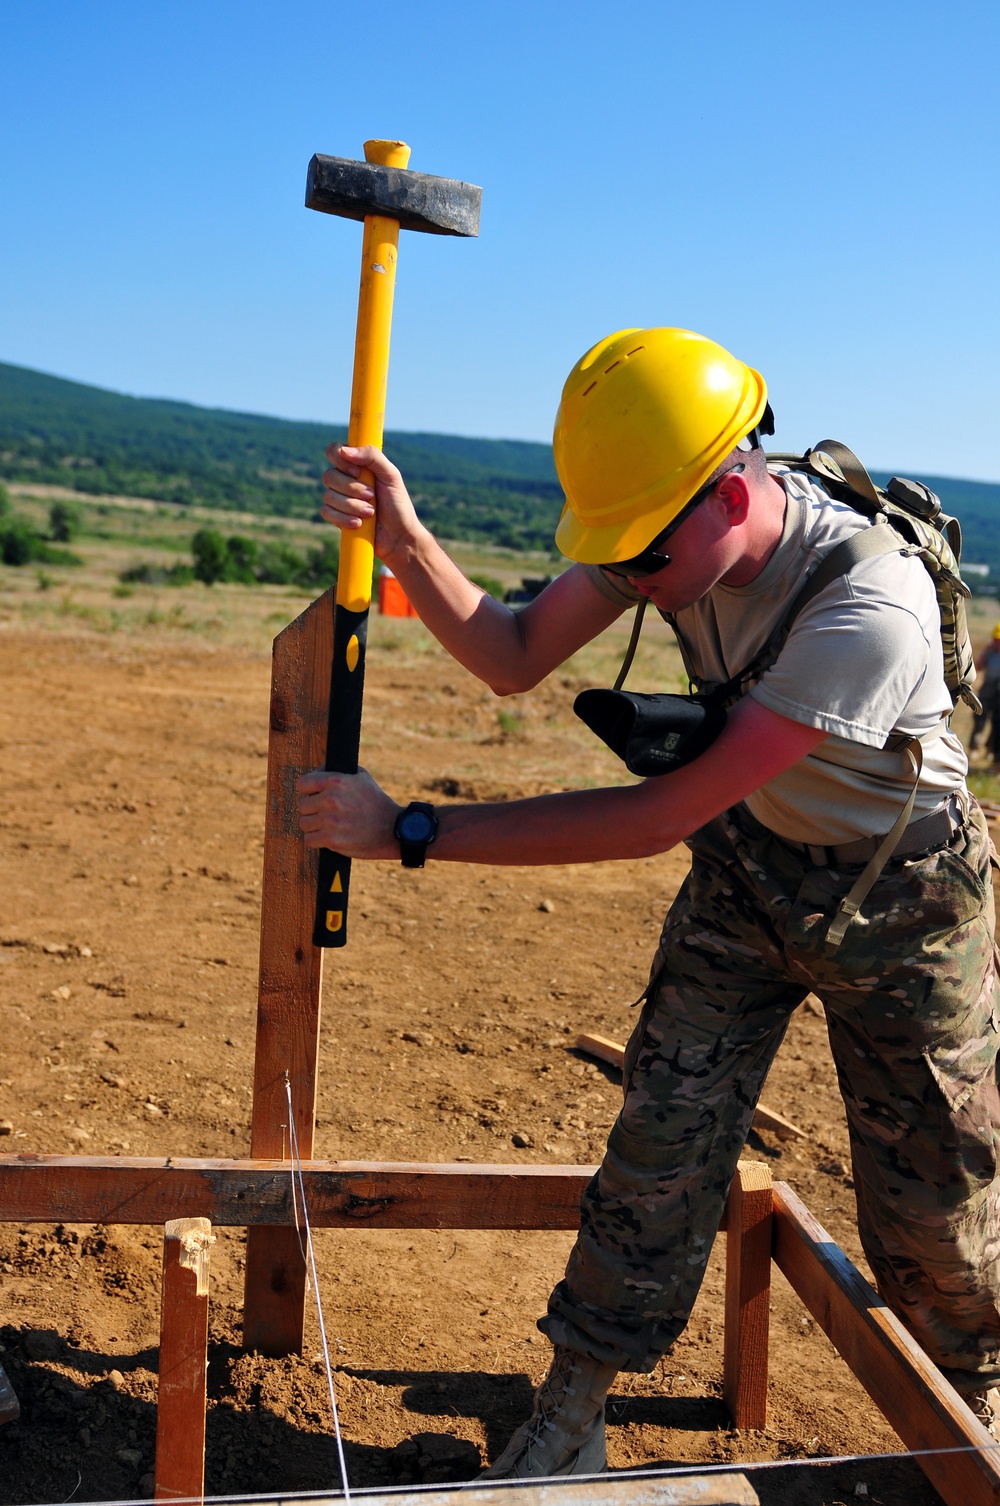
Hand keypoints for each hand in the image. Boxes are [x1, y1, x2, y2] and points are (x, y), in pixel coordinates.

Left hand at [298, 767, 400, 858]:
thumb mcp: (362, 776)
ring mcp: (330, 821)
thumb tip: (319, 771)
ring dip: (313, 826)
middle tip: (325, 813)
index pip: (303, 783)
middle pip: (302, 805)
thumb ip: (338, 771)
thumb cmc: (376, 802)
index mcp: (337, 781)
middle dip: (312, 809)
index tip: (315, 796)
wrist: (393, 829)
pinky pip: (309, 840)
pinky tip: (328, 837)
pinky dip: (317, 840)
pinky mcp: (331, 840)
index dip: (309, 790)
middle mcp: (331, 799)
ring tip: (327, 826)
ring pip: (304, 823)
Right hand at [320, 444, 422, 561]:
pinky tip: (358, 523)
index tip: (357, 472)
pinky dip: (343, 518)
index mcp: (357, 465)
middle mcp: (345, 479)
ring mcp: (339, 498)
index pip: (334, 451)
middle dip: (352, 489)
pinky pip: (326, 512)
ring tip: (371, 513)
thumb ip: (372, 456)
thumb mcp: (391, 475)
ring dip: (352, 506)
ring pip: (328, 496)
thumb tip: (345, 450)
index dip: (340, 460)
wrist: (399, 536)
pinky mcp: (336, 517)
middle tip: (372, 496)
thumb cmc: (398, 504)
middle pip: (329, 475)